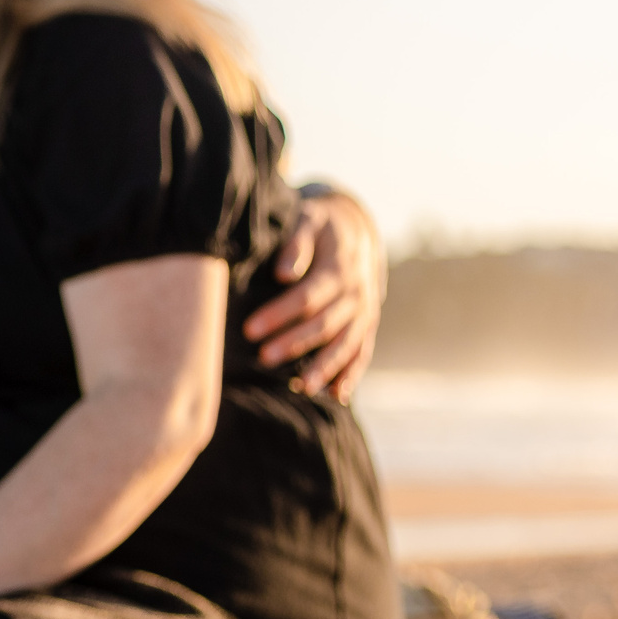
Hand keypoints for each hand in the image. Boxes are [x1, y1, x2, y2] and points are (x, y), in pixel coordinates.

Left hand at [244, 188, 383, 401]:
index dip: (280, 314)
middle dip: (295, 343)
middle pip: (325, 323)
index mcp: (339, 268)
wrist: (354, 228)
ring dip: (325, 367)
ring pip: (346, 344)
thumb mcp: (308, 222)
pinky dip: (350, 375)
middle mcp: (356, 293)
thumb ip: (296, 244)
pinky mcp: (366, 325)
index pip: (308, 296)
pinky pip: (361, 352)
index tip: (251, 329)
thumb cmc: (319, 226)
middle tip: (264, 358)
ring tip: (301, 388)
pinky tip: (335, 396)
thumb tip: (283, 272)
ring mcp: (365, 312)